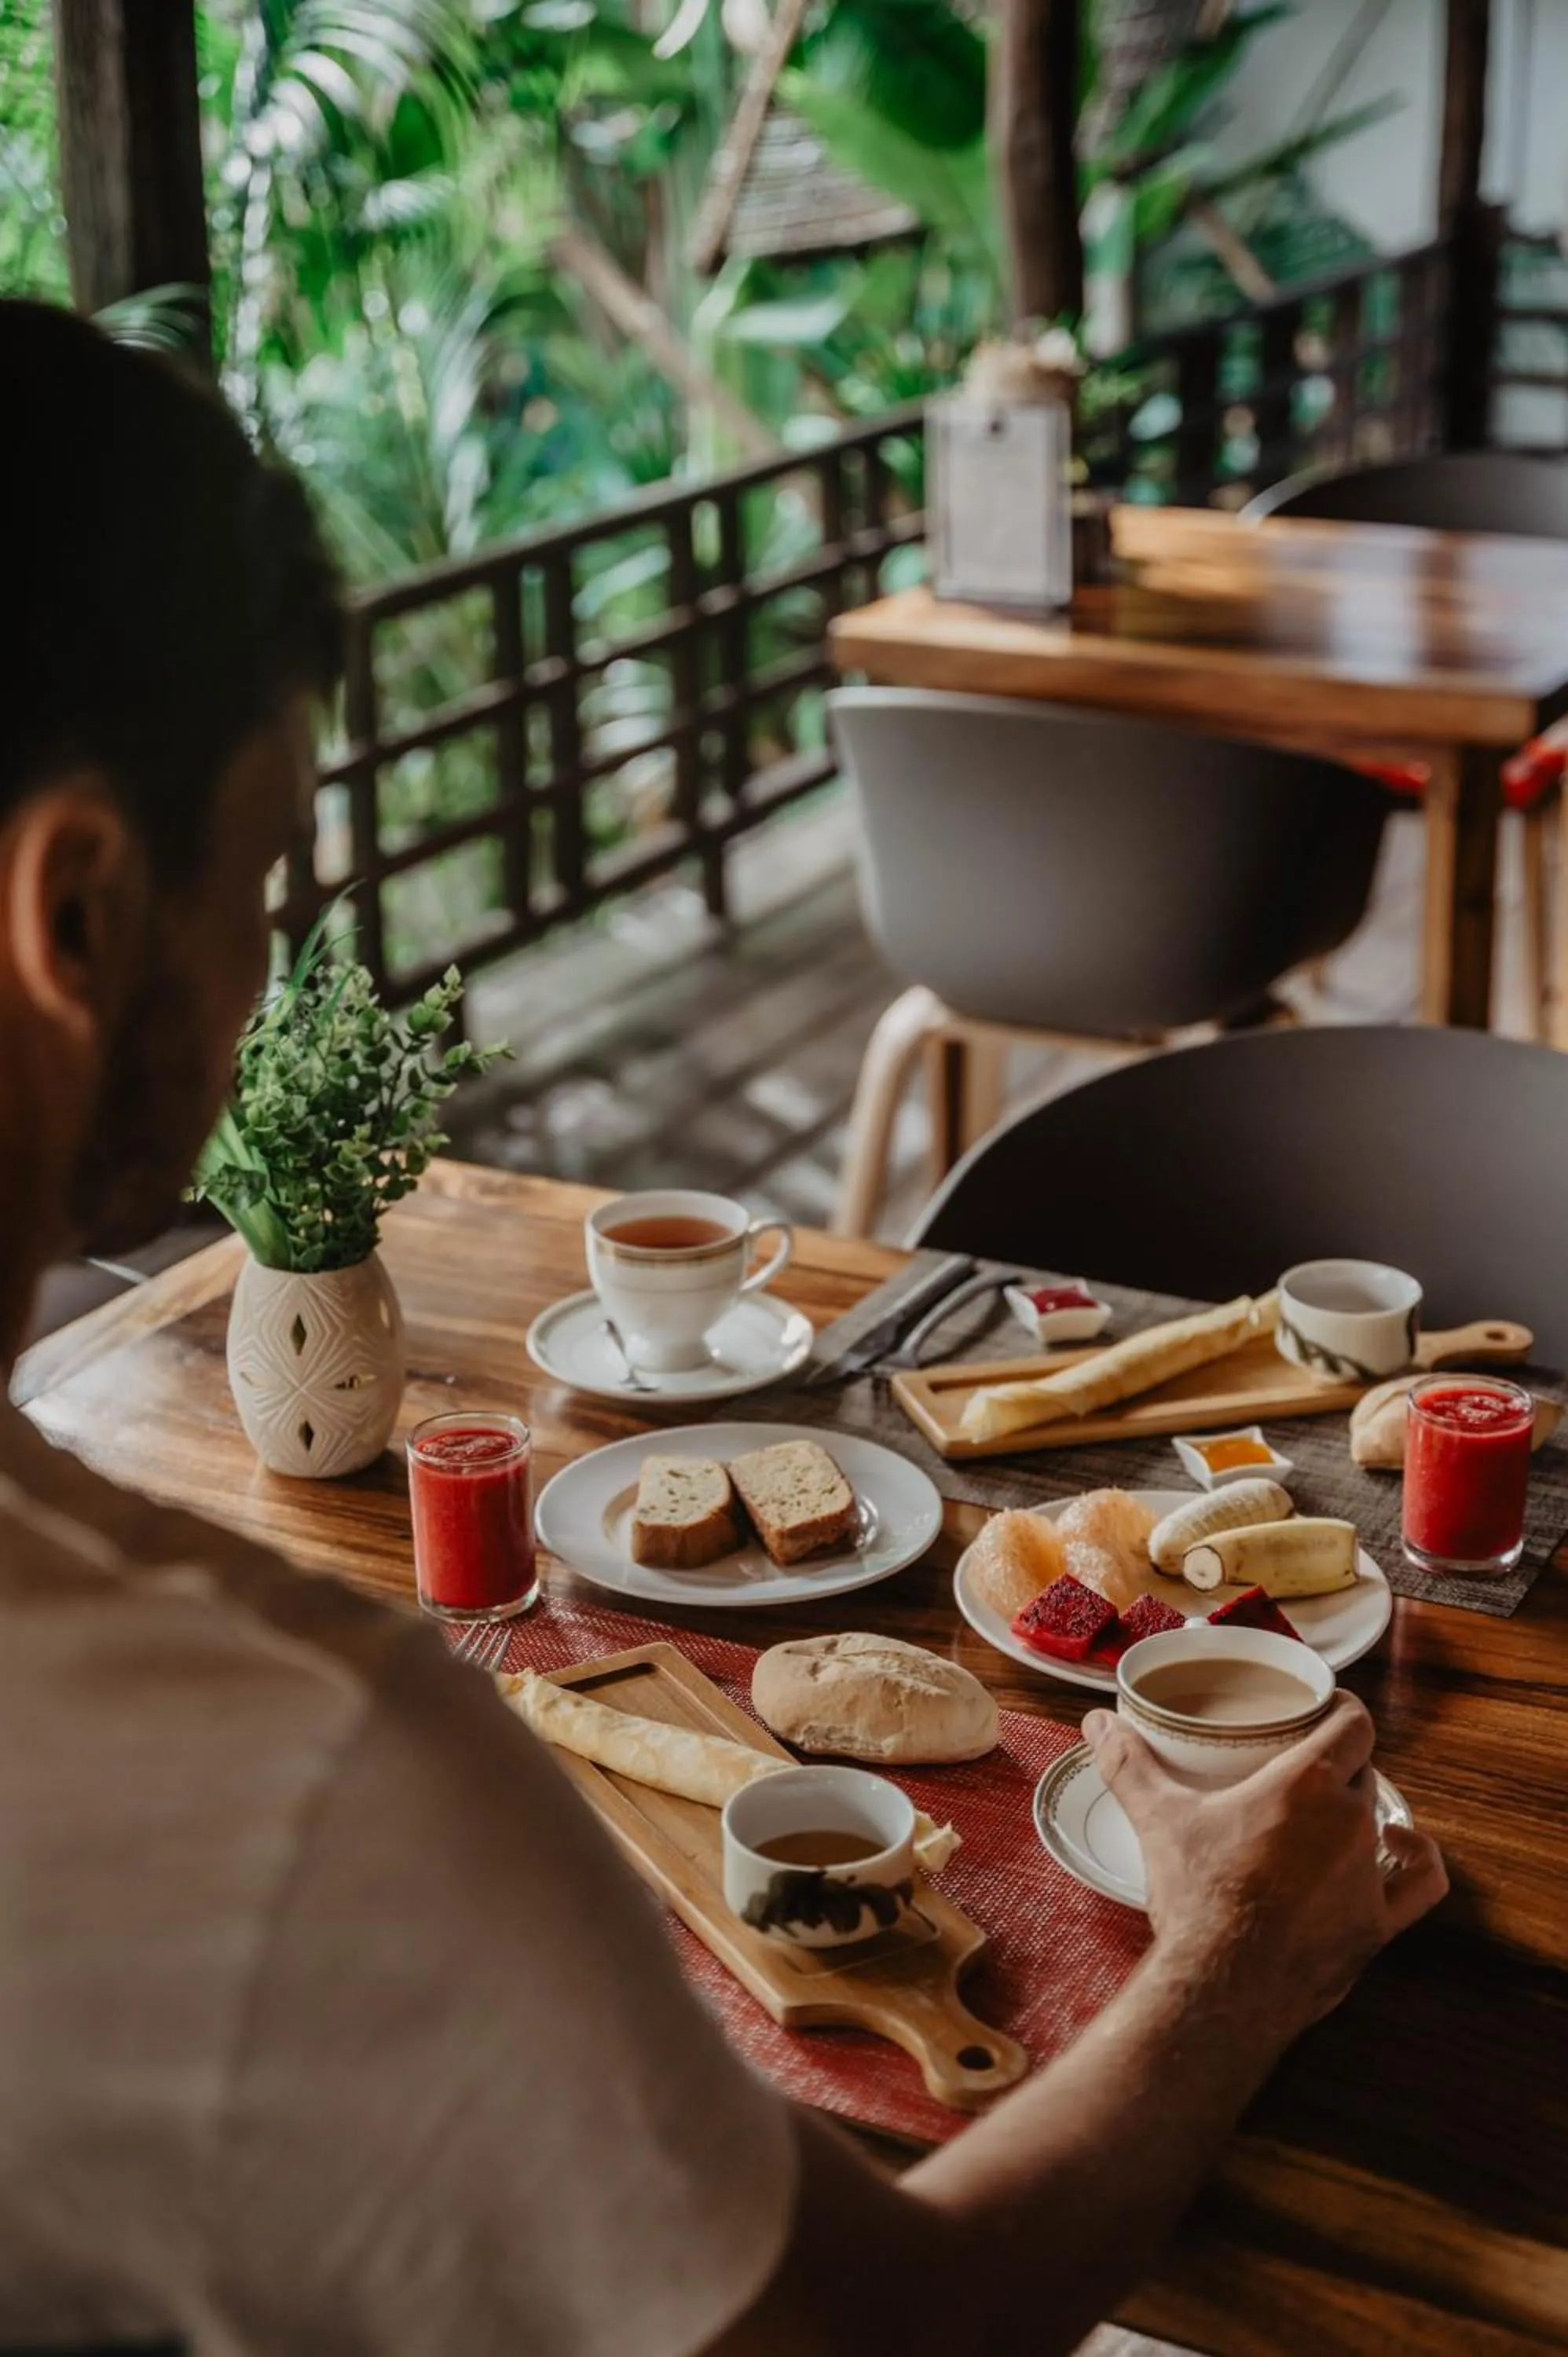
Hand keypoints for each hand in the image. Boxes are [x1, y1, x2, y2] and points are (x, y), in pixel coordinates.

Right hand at [1083, 1694, 1446, 2041]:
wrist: (1222, 1988)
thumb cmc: (1197, 1900)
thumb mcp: (1158, 1820)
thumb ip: (1128, 1765)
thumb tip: (1096, 1724)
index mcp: (1306, 1783)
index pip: (1353, 1722)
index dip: (1343, 1709)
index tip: (1323, 1708)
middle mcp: (1350, 1819)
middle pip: (1362, 1769)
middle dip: (1337, 1762)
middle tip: (1301, 1764)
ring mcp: (1369, 1874)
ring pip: (1384, 1817)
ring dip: (1364, 1808)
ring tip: (1338, 1807)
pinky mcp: (1377, 1923)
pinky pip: (1419, 1884)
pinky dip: (1415, 1861)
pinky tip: (1400, 1848)